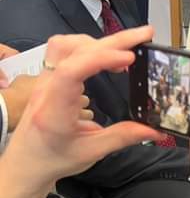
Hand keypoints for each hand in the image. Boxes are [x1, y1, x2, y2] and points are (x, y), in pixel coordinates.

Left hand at [0, 28, 160, 197]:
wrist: (26, 162)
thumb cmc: (53, 159)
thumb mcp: (91, 153)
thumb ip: (124, 137)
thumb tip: (156, 129)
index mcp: (55, 108)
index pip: (72, 71)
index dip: (101, 59)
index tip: (129, 59)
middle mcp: (47, 87)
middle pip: (77, 50)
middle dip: (114, 40)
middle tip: (145, 35)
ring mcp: (46, 79)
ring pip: (68, 44)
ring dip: (99, 41)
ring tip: (127, 48)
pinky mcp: (50, 77)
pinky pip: (66, 50)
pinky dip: (91, 47)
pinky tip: (108, 57)